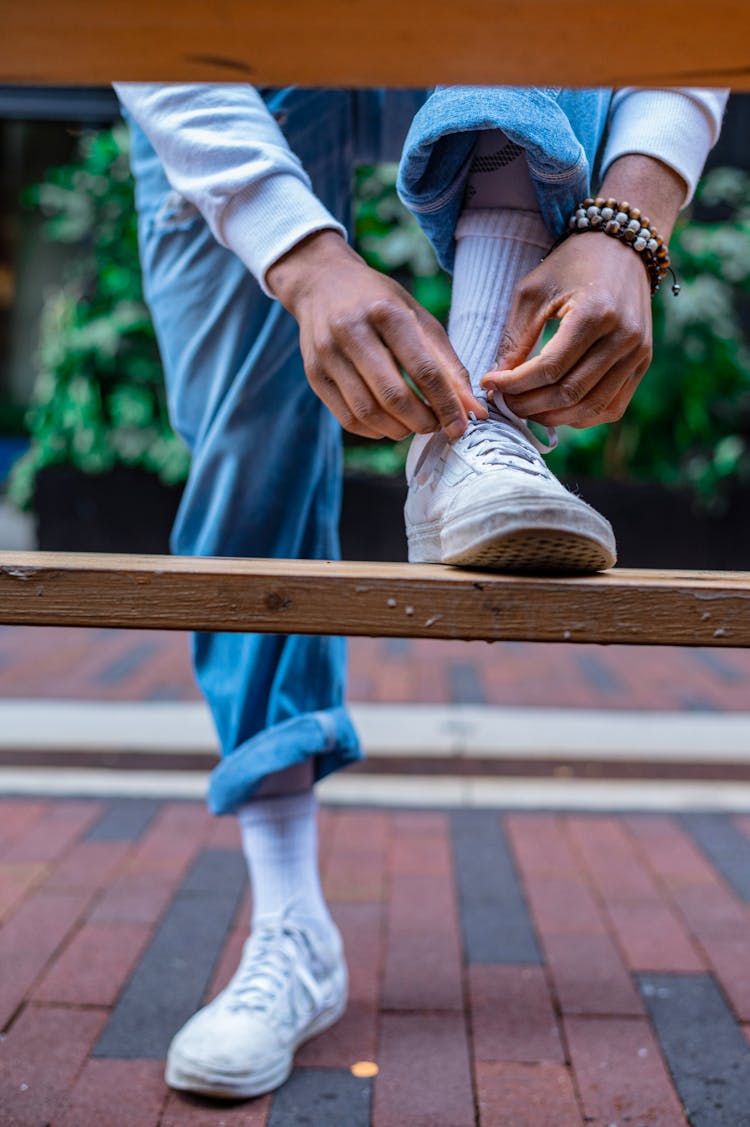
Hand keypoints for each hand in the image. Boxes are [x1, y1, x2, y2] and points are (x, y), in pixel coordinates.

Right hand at [266, 230, 485, 440]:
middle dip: (422, 422)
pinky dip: (374, 431)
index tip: (461, 427)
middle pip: (394, 396)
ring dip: (398, 430)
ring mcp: (328, 354)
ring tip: (413, 426)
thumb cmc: (380, 303)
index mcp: (386, 312)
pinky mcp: (314, 374)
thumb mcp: (418, 319)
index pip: (424, 370)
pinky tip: (388, 424)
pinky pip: (347, 418)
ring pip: (368, 412)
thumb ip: (447, 365)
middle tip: (435, 427)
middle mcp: (352, 331)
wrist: (321, 284)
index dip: (446, 404)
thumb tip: (473, 411)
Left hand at [481, 153, 685, 428]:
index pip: (550, 368)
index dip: (515, 384)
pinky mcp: (642, 364)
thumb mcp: (534, 291)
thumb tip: (497, 382)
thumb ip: (516, 338)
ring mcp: (638, 354)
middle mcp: (624, 337)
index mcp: (595, 313)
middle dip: (529, 404)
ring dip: (553, 417)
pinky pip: (611, 407)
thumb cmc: (570, 265)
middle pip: (569, 393)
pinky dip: (580, 417)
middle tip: (504, 402)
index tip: (490, 383)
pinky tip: (555, 410)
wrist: (621, 248)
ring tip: (525, 408)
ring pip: (590, 407)